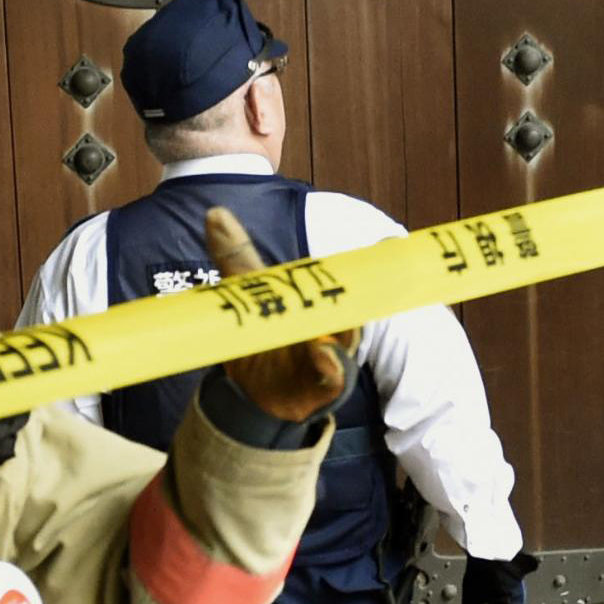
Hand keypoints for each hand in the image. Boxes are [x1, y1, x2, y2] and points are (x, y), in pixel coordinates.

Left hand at [206, 203, 356, 423]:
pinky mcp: (320, 387)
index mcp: (320, 300)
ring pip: (345, 342)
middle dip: (358, 292)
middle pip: (350, 308)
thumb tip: (215, 213)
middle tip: (372, 272)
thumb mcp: (247, 294)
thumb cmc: (263, 336)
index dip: (373, 261)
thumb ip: (238, 258)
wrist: (255, 390)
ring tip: (332, 323)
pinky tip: (324, 356)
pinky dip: (332, 368)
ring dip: (342, 332)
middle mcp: (332, 326)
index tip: (387, 243)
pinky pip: (333, 379)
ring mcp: (330, 357)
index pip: (345, 278)